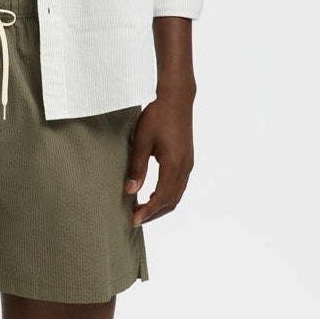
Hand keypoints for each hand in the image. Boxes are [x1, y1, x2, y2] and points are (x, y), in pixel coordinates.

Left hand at [124, 85, 195, 226]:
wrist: (177, 98)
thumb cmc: (158, 116)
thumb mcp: (142, 141)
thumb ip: (137, 167)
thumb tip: (131, 191)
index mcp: (174, 164)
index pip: (161, 197)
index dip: (148, 211)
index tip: (134, 220)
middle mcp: (185, 167)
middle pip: (171, 201)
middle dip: (153, 214)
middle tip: (135, 220)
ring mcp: (188, 165)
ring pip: (176, 196)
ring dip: (160, 207)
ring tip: (142, 211)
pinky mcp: (187, 161)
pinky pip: (179, 187)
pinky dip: (166, 197)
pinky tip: (152, 196)